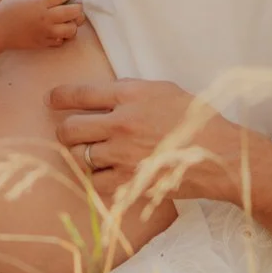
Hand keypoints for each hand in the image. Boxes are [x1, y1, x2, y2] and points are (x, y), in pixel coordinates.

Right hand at [0, 0, 83, 49]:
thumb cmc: (6, 10)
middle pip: (72, 12)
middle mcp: (46, 18)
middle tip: (76, 6)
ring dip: (73, 24)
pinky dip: (62, 36)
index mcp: (40, 3)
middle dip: (78, 8)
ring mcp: (45, 32)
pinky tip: (58, 31)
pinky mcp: (42, 43)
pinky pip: (60, 41)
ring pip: (70, 30)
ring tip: (69, 21)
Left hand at [50, 79, 238, 206]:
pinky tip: (112, 172)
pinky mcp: (130, 181)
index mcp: (130, 95)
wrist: (220, 154)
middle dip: (65, 132)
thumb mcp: (164, 90)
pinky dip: (100, 179)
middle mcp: (121, 123)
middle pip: (69, 129)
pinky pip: (97, 182)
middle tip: (70, 134)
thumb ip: (130, 92)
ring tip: (96, 154)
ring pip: (80, 157)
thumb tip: (101, 95)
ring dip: (84, 156)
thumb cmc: (196, 119)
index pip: (79, 93)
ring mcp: (123, 155)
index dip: (59, 97)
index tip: (51, 99)